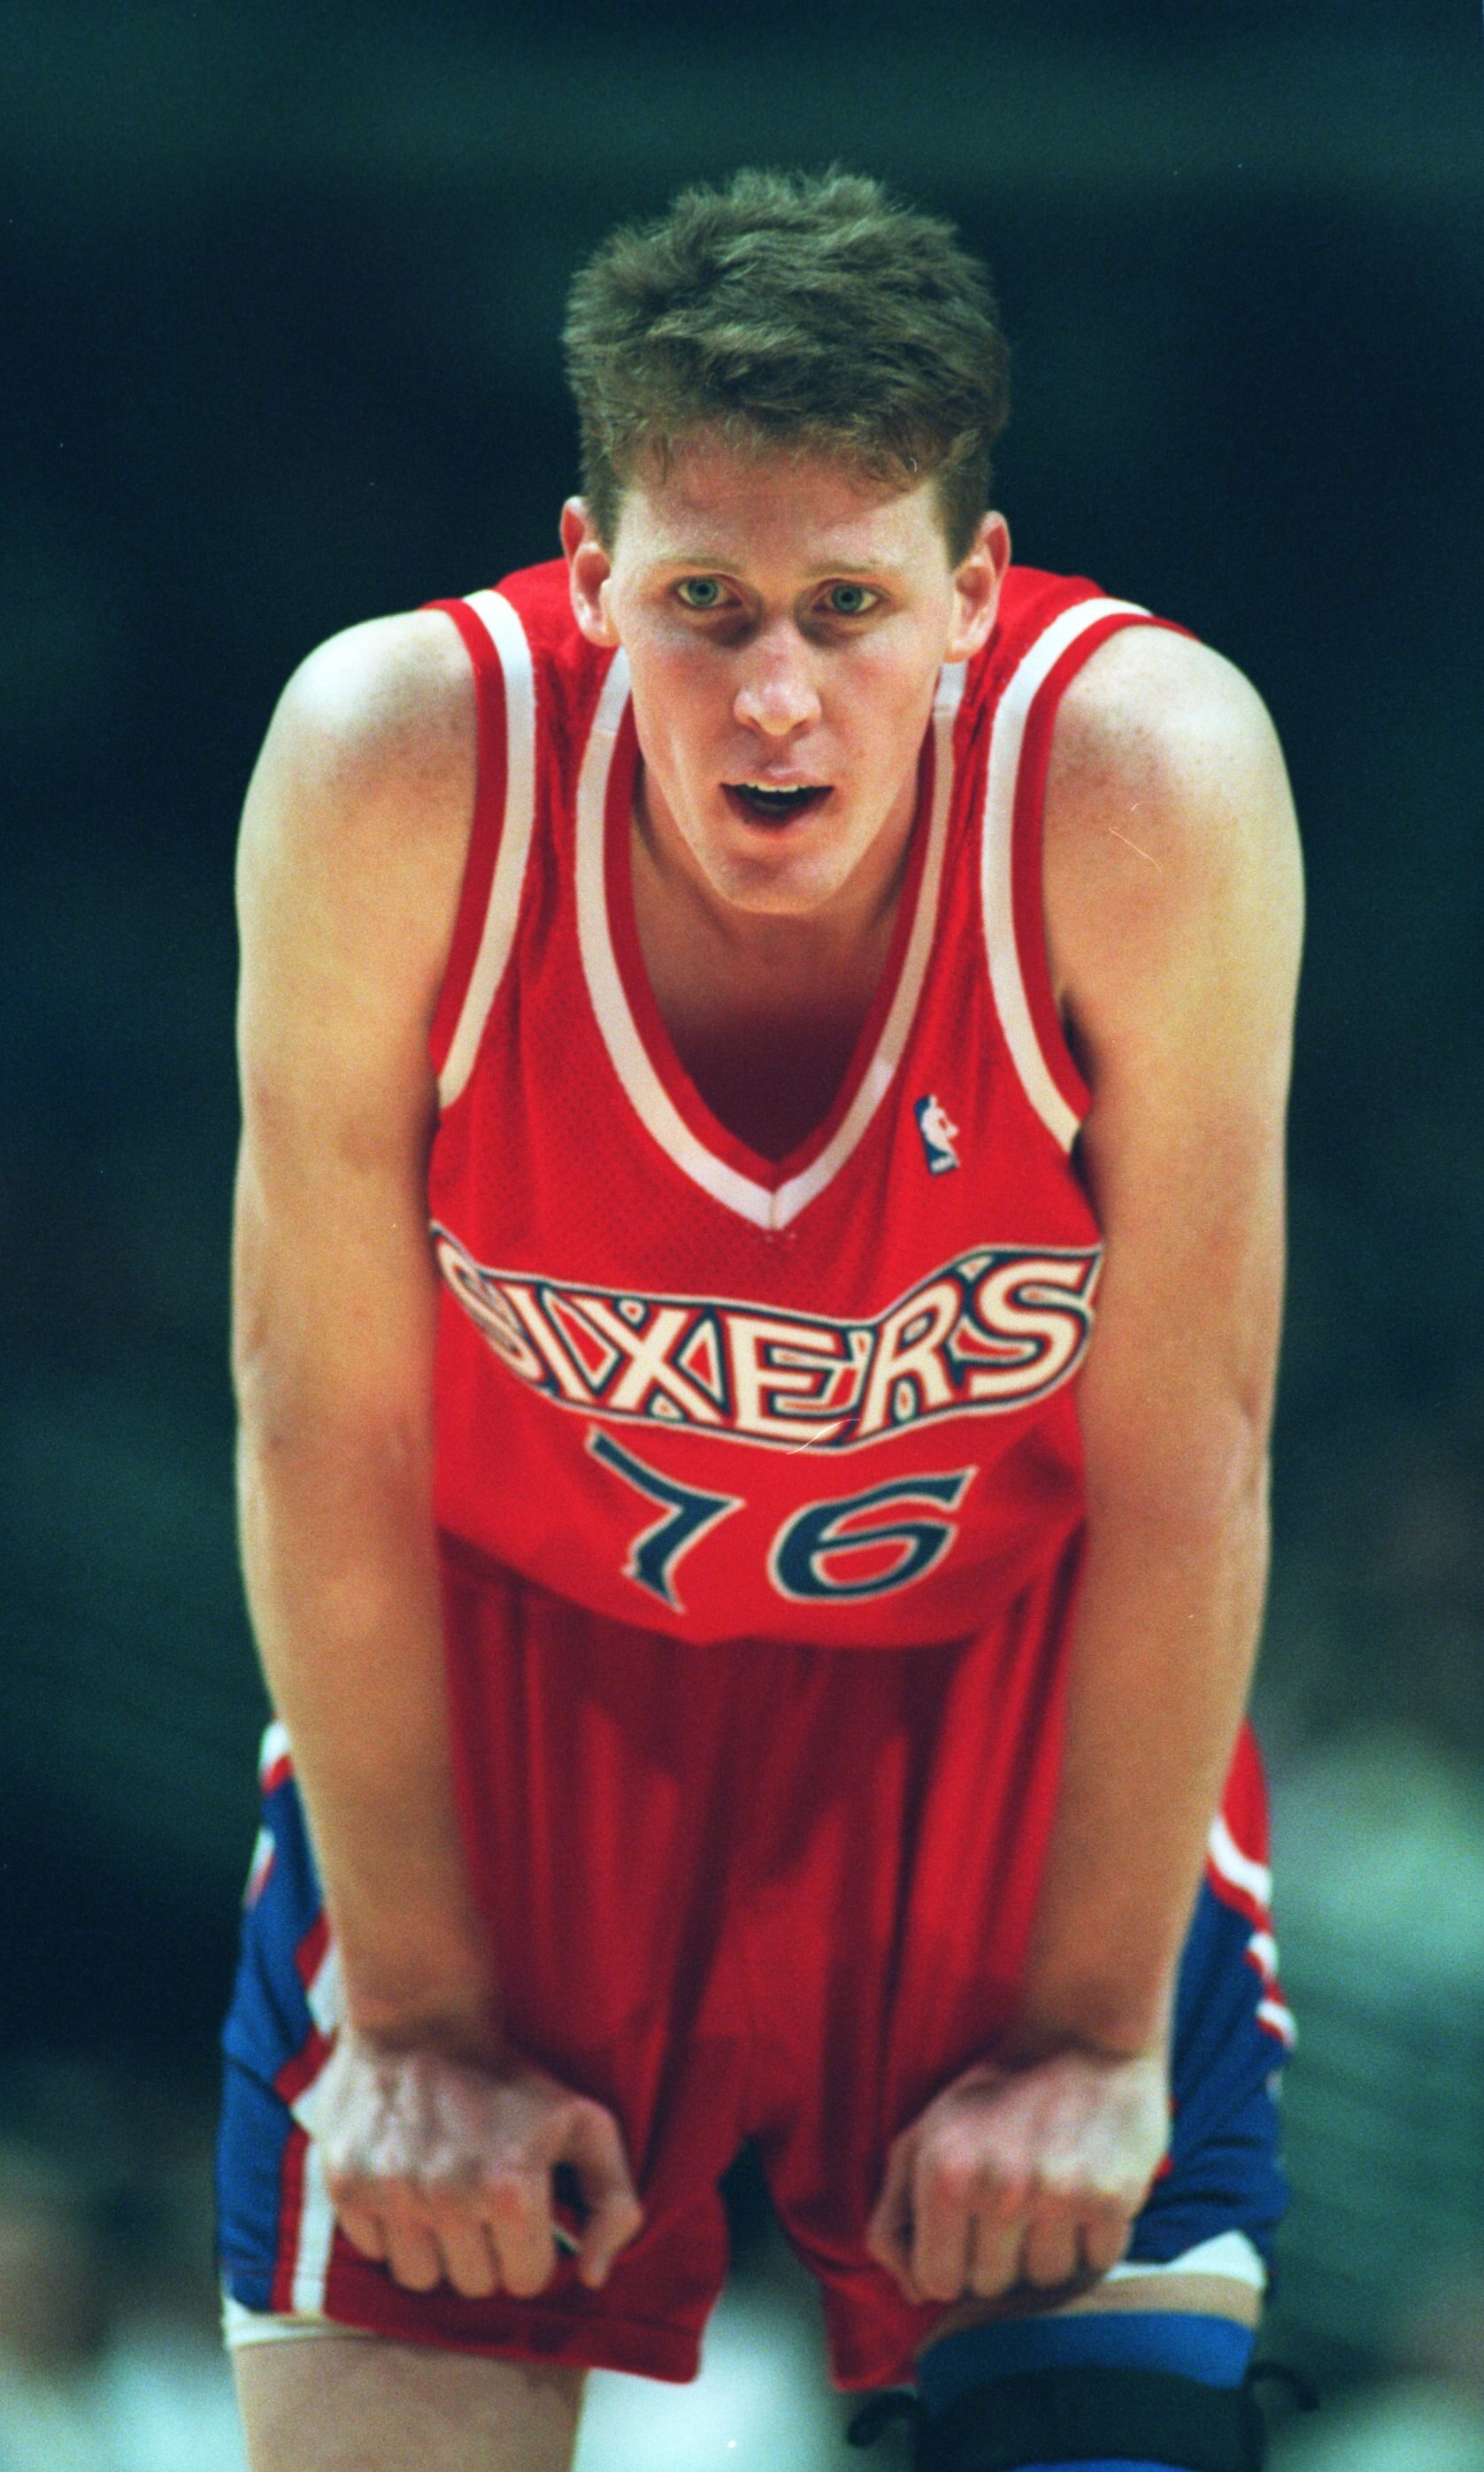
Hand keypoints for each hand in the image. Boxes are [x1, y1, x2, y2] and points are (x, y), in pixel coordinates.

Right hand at [312, 2027, 643, 2299]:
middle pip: (473, 2285)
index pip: (526, 2280)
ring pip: (420, 2278)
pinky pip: (372, 2251)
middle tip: (480, 2194)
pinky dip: (390, 2227)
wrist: (420, 2015)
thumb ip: (613, 2205)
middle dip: (485, 2249)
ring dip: (435, 2246)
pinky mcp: (346, 2185)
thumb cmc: (510, 2076)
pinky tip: (406, 2179)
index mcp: (511, 2191)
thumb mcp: (586, 2124)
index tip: (522, 2206)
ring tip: (443, 2191)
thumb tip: (594, 2276)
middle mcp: (448, 2200)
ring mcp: (392, 2195)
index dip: (530, 2247)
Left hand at [866, 2048, 1168, 2307]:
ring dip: (1050, 2249)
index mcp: (944, 2173)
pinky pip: (1099, 2261)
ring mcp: (1059, 2195)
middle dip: (1000, 2255)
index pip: (938, 2283)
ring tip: (1051, 2192)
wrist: (1084, 2034)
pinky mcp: (1112, 2198)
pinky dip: (1095, 2236)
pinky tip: (1086, 2188)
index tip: (967, 2229)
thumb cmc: (993, 2093)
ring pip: (1049, 2281)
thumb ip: (892, 2218)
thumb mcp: (921, 2137)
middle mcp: (1000, 2188)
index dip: (953, 2262)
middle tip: (1014, 2200)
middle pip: (994, 2287)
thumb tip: (913, 2294)